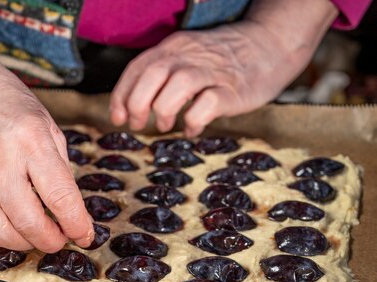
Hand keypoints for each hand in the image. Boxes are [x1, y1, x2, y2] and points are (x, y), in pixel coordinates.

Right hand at [0, 62, 93, 253]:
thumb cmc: (11, 106)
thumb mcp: (48, 126)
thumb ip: (60, 169)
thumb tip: (70, 213)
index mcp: (31, 140)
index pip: (59, 196)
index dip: (77, 224)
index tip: (84, 235)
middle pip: (28, 221)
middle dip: (52, 240)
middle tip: (60, 237)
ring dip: (23, 244)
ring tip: (33, 234)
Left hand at [110, 0, 336, 135]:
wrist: (270, 45)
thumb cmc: (222, 59)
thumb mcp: (187, 56)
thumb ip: (161, 74)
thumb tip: (133, 105)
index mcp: (174, 47)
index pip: (137, 68)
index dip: (121, 95)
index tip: (118, 117)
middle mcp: (190, 55)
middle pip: (153, 74)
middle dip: (138, 104)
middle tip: (138, 123)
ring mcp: (213, 71)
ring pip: (179, 85)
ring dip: (164, 109)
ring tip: (165, 125)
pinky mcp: (233, 89)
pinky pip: (208, 104)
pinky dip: (194, 120)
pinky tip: (191, 128)